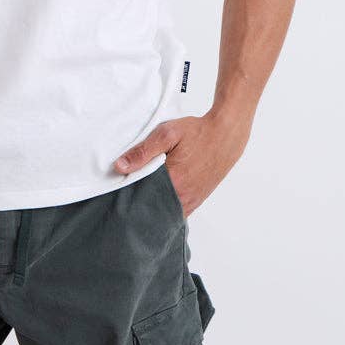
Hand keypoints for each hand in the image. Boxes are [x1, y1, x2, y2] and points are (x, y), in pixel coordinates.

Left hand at [113, 111, 251, 215]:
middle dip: (139, 203)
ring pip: (165, 212)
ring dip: (153, 206)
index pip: (141, 198)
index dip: (128, 195)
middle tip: (126, 195)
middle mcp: (183, 196)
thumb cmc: (197, 132)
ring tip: (141, 196)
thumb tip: (120, 166)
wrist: (225, 135)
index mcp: (173, 181)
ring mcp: (191, 200)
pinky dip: (166, 207)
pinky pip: (177, 211)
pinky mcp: (197, 200)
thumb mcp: (167, 134)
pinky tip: (158, 198)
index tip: (118, 191)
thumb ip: (143, 151)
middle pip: (153, 208)